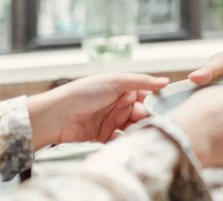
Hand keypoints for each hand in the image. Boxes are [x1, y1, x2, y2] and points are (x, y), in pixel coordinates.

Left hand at [26, 73, 168, 149]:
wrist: (56, 115)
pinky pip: (120, 141)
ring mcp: (112, 122)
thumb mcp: (115, 81)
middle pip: (141, 114)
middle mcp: (119, 105)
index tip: (162, 110)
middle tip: (145, 121)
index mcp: (123, 90)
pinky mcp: (104, 138)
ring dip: (136, 131)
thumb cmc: (83, 92)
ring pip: (133, 129)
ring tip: (136, 133)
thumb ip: (141, 81)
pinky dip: (123, 141)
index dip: (154, 103)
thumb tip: (165, 81)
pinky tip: (120, 139)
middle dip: (146, 119)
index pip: (146, 97)